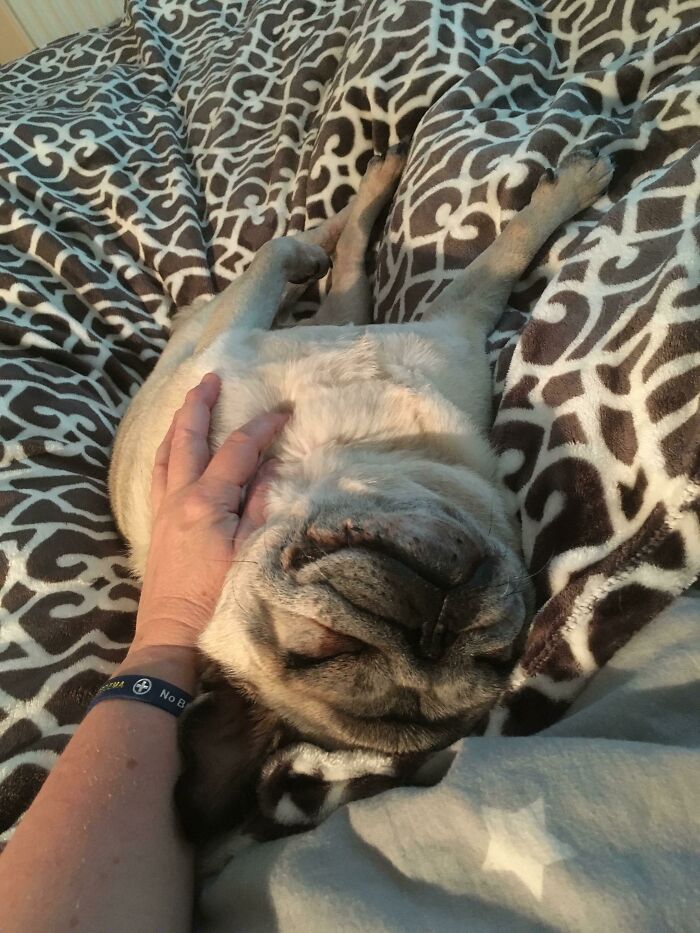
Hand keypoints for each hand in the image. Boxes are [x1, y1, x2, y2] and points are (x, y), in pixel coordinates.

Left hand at [130, 372, 287, 654]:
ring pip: (165, 453)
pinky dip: (166, 452)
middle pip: (187, 438)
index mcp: (206, 501)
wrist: (172, 635)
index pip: (238, 451)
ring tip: (189, 404)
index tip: (283, 411)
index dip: (262, 427)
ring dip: (178, 424)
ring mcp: (162, 510)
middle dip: (200, 405)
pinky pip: (157, 474)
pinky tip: (171, 451)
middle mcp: (179, 497)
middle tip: (211, 378)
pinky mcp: (155, 524)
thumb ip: (260, 506)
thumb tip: (270, 467)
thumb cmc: (218, 600)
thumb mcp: (251, 552)